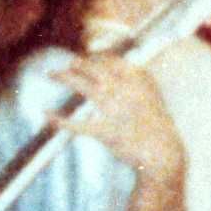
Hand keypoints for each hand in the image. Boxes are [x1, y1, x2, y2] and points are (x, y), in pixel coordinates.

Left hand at [49, 57, 185, 183]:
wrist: (165, 153)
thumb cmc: (158, 126)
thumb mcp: (152, 97)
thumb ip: (137, 81)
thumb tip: (125, 68)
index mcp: (138, 80)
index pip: (111, 60)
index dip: (96, 57)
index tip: (88, 58)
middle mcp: (124, 90)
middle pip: (93, 68)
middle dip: (77, 64)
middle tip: (68, 64)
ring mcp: (113, 110)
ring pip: (83, 86)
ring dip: (64, 77)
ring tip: (52, 74)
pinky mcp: (104, 132)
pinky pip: (76, 124)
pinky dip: (58, 119)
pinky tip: (45, 113)